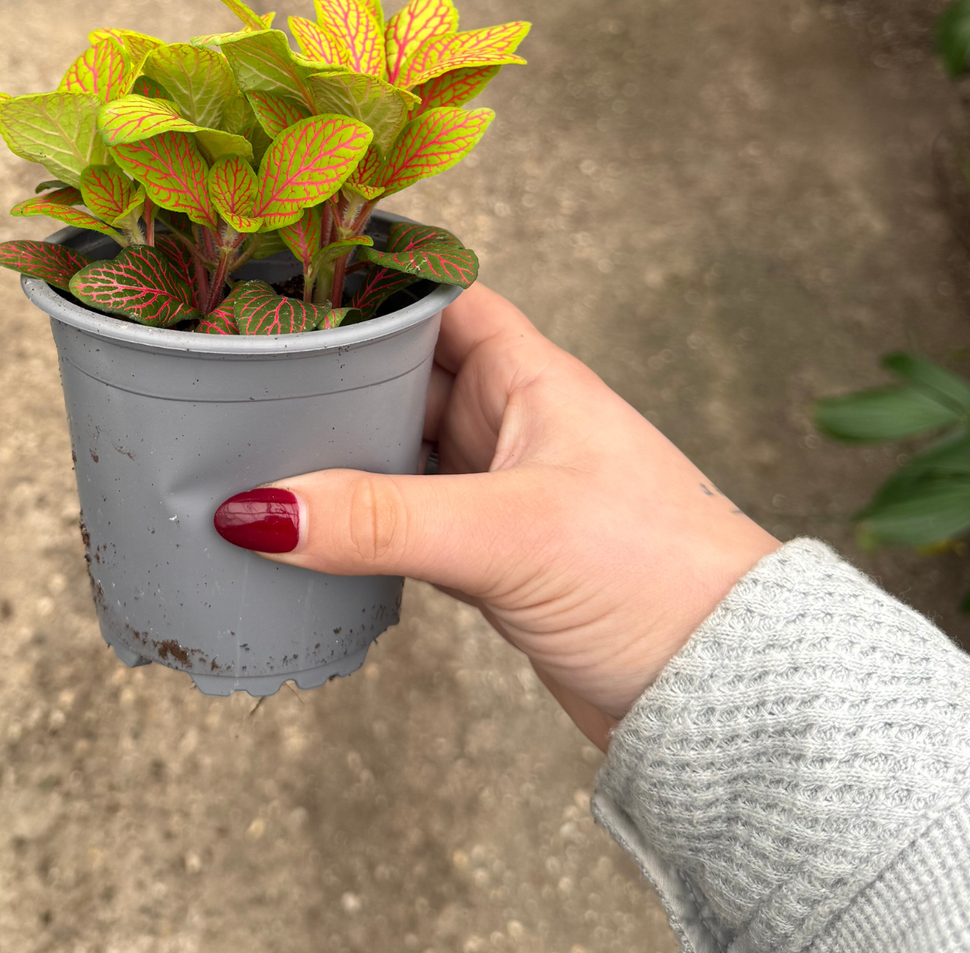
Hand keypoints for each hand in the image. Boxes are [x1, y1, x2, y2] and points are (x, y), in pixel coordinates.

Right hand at [213, 283, 779, 748]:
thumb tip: (259, 509)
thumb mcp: (507, 533)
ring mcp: (500, 490)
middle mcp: (512, 422)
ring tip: (254, 441)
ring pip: (399, 448)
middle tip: (247, 366)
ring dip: (341, 450)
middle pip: (402, 373)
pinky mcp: (492, 556)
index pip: (438, 298)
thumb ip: (381, 518)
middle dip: (335, 371)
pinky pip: (404, 517)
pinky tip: (309, 526)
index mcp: (530, 378)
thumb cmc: (658, 577)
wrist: (722, 694)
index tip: (294, 275)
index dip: (373, 280)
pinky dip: (359, 518)